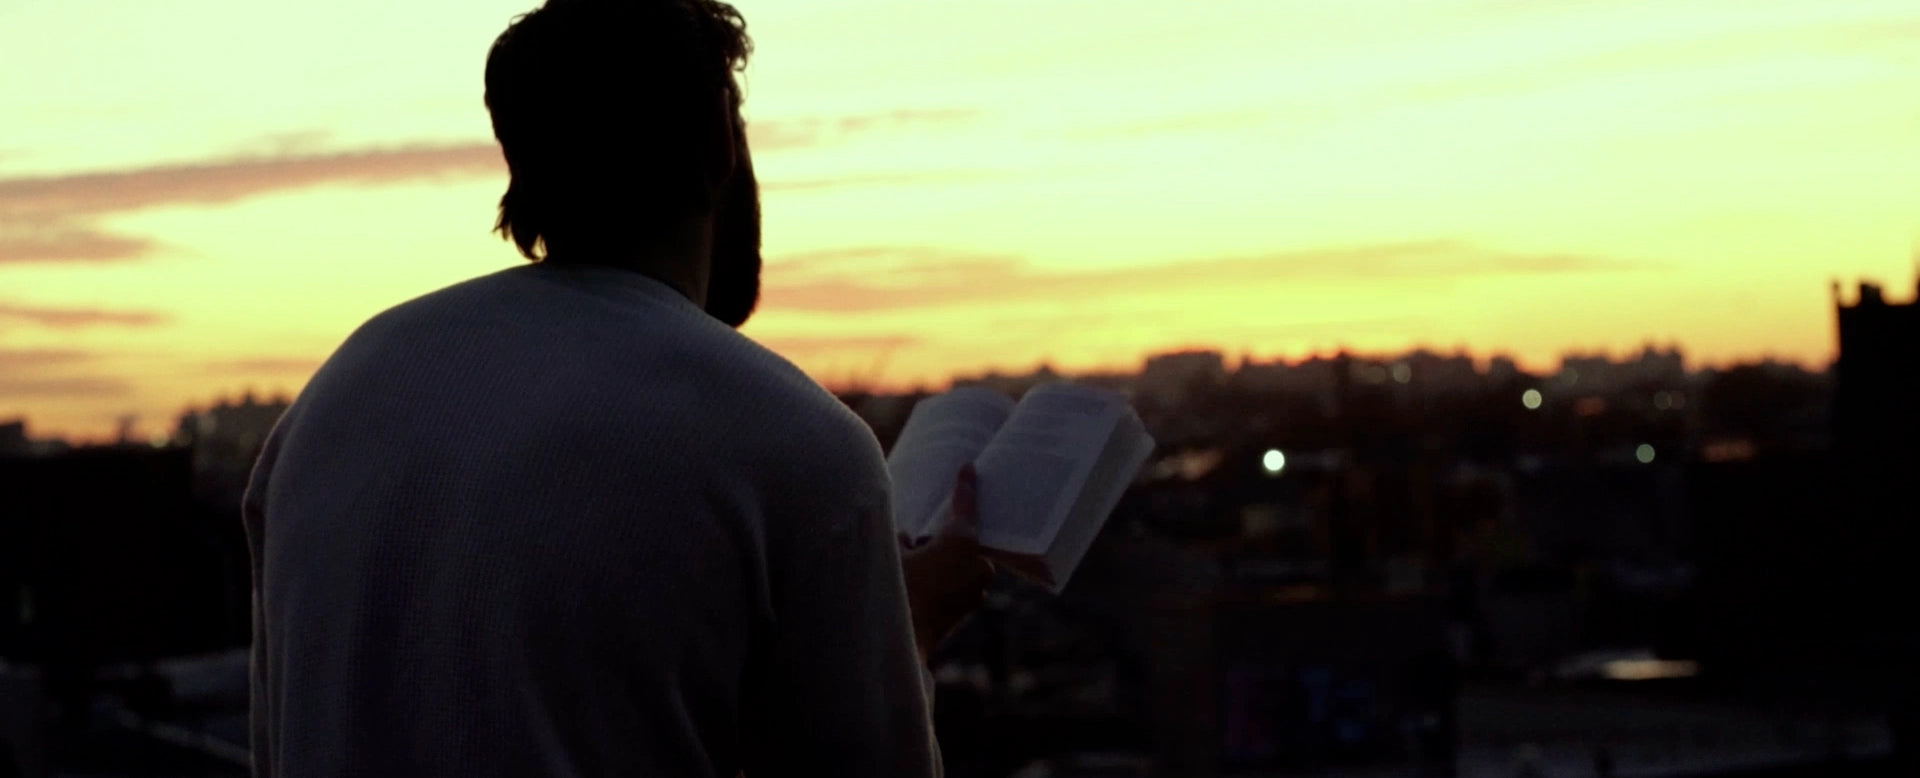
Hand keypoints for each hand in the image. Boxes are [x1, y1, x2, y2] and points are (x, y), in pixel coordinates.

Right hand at [900, 464, 994, 661]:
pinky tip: (920, 578)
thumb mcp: (891, 558)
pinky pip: (958, 580)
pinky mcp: (968, 607)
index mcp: (962, 544)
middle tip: (924, 529)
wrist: (901, 647)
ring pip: (961, 560)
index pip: (965, 506)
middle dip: (943, 533)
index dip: (965, 485)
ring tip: (915, 557)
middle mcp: (978, 565)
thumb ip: (901, 539)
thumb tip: (907, 537)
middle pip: (963, 537)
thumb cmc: (895, 594)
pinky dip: (943, 574)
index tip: (969, 468)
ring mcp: (977, 588)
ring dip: (942, 556)